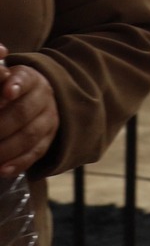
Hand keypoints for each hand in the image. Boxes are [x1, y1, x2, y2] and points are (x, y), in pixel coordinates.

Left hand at [0, 55, 57, 176]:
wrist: (39, 96)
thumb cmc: (9, 87)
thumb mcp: (5, 76)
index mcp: (30, 77)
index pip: (24, 80)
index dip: (14, 86)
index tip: (5, 93)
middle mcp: (44, 97)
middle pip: (23, 113)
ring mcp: (49, 118)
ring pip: (29, 136)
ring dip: (4, 149)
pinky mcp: (49, 138)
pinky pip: (36, 152)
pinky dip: (18, 163)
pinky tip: (1, 169)